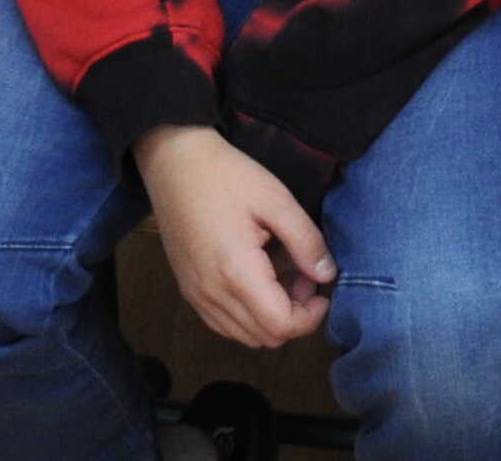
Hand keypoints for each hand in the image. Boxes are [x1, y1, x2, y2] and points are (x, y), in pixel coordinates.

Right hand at [136, 125, 330, 350]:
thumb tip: (327, 275)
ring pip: (244, 335)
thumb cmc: (226, 175)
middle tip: (303, 276)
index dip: (310, 317)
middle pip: (264, 337)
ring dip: (271, 317)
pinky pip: (224, 323)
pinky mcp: (188, 290)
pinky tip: (257, 280)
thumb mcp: (276, 199)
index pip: (280, 326)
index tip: (322, 288)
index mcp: (236, 273)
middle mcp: (212, 294)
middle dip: (295, 316)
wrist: (173, 162)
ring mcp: (196, 296)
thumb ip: (306, 241)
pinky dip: (248, 315)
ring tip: (282, 276)